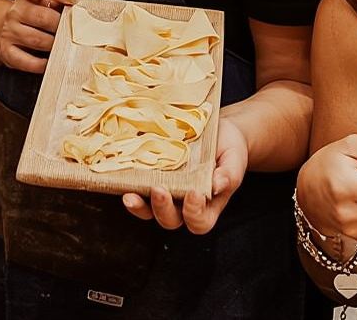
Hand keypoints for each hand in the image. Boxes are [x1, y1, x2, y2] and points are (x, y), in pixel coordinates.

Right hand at [0, 0, 84, 73]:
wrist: (6, 30)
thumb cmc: (33, 15)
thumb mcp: (46, 0)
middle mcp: (16, 11)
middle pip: (42, 16)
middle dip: (62, 25)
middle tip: (75, 32)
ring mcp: (10, 31)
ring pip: (36, 39)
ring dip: (55, 45)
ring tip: (66, 46)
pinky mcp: (7, 51)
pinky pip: (26, 60)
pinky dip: (41, 64)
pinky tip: (51, 61)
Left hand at [120, 114, 248, 234]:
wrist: (218, 133)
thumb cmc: (229, 150)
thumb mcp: (234, 160)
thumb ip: (228, 175)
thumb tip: (217, 185)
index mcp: (207, 207)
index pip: (199, 222)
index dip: (194, 213)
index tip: (194, 193)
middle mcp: (184, 206)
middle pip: (170, 221)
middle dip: (162, 209)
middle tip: (159, 190)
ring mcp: (167, 194)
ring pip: (149, 211)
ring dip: (139, 206)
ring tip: (130, 195)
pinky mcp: (152, 179)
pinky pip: (138, 190)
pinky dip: (130, 186)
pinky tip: (122, 178)